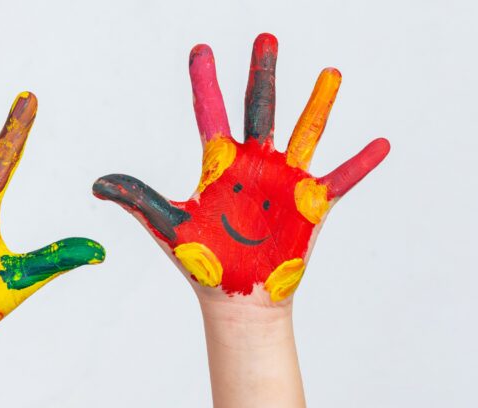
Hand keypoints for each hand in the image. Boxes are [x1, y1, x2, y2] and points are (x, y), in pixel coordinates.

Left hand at [93, 33, 388, 305]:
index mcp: (220, 165)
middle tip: (265, 38)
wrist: (238, 299)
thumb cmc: (205, 264)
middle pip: (260, 108)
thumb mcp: (169, 226)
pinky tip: (381, 143)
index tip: (201, 50)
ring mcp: (286, 182)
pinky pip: (340, 179)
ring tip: (330, 72)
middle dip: (262, 74)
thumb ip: (139, 198)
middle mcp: (254, 165)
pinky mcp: (311, 205)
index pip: (210, 113)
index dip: (204, 82)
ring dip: (318, 103)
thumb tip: (97, 182)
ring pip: (305, 132)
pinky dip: (360, 163)